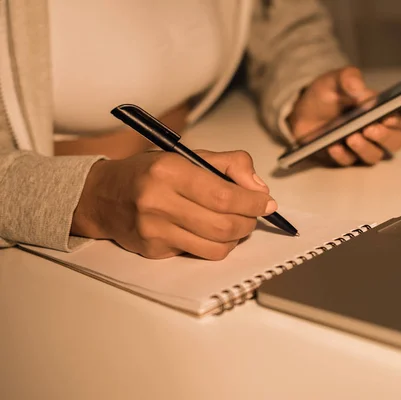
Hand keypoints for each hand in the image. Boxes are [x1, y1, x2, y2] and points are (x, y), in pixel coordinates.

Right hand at [71, 150, 275, 259]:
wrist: (102, 196)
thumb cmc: (149, 173)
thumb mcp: (187, 155)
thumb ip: (229, 165)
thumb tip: (259, 189)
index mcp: (169, 171)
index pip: (224, 196)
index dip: (253, 203)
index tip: (266, 203)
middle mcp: (158, 202)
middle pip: (224, 225)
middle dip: (249, 222)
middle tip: (253, 214)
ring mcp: (155, 231)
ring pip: (216, 247)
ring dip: (237, 238)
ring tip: (236, 224)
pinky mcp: (154, 251)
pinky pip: (200, 254)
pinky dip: (216, 246)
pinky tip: (211, 232)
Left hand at [288, 66, 400, 165]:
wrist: (302, 111)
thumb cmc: (326, 95)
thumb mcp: (336, 79)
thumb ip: (349, 79)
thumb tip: (362, 92)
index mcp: (380, 111)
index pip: (400, 119)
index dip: (398, 121)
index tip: (387, 117)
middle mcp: (375, 132)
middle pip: (394, 142)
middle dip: (385, 137)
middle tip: (369, 129)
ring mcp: (360, 147)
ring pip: (374, 156)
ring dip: (365, 148)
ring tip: (351, 137)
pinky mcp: (343, 157)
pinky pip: (348, 162)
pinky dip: (342, 155)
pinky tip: (333, 146)